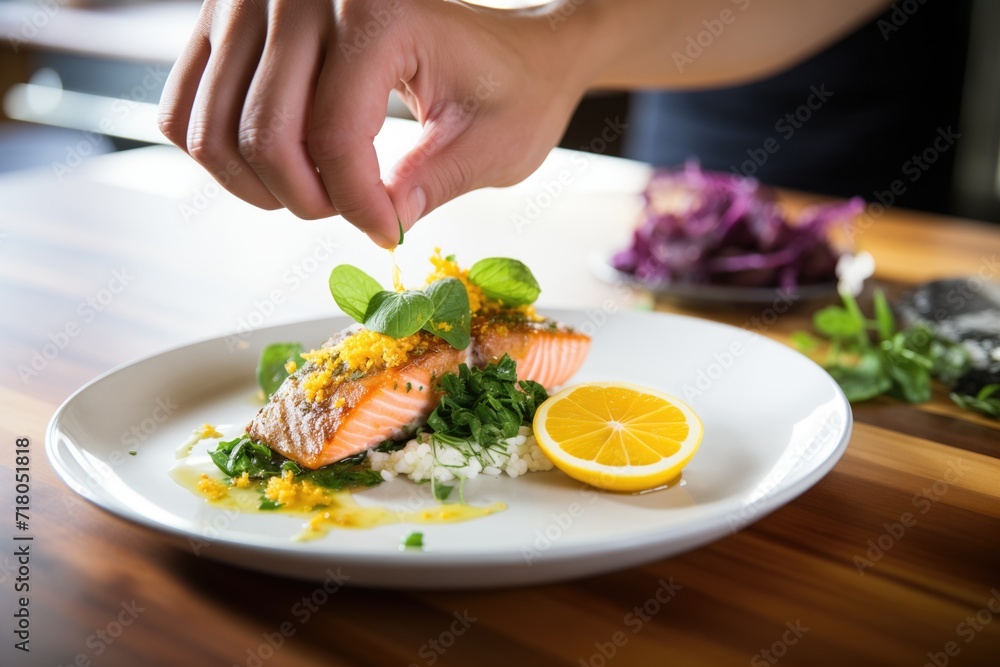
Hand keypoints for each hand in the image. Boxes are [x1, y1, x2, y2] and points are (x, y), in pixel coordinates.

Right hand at [158, 0, 592, 246]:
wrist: (508, 47)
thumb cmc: (510, 86)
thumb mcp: (493, 144)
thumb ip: (431, 185)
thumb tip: (374, 223)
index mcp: (383, 9)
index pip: (335, 132)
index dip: (357, 204)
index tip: (387, 230)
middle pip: (263, 132)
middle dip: (308, 199)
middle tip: (353, 211)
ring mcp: (255, 2)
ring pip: (212, 127)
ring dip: (259, 184)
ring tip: (317, 191)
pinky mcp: (227, 21)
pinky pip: (188, 107)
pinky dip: (222, 155)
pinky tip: (278, 168)